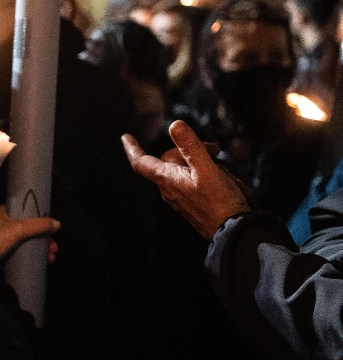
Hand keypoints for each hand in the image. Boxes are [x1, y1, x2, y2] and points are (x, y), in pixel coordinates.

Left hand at [0, 207, 59, 261]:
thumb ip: (37, 225)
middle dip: (43, 238)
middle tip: (53, 248)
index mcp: (0, 212)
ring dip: (39, 248)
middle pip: (27, 228)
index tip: (51, 230)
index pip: (24, 212)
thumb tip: (57, 223)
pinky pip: (19, 250)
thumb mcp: (17, 229)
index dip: (39, 220)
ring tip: (50, 258)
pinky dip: (30, 255)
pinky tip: (41, 261)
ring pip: (24, 240)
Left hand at [122, 120, 249, 239]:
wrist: (234, 233)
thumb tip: (175, 125)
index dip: (133, 148)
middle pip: (173, 159)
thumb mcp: (206, 169)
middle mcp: (170, 188)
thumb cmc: (220, 203)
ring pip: (191, 170)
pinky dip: (217, 180)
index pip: (141, 162)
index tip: (126, 137)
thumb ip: (190, 146)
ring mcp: (181, 196)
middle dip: (195, 151)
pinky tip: (234, 186)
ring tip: (229, 178)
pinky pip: (201, 183)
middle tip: (216, 152)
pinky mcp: (194, 203)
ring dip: (212, 168)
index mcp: (167, 179)